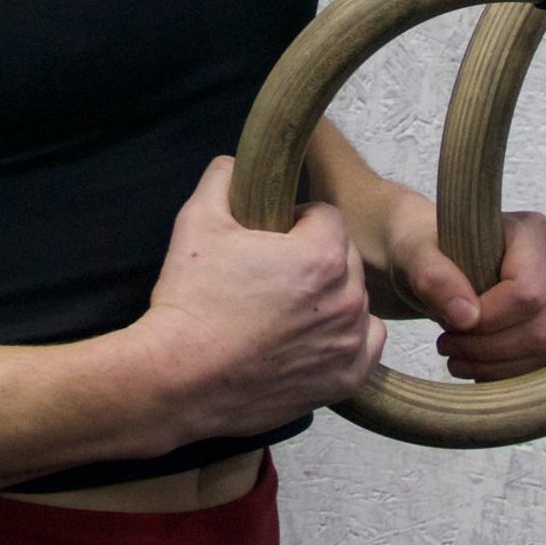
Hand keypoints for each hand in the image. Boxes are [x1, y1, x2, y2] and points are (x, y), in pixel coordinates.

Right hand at [137, 156, 387, 444]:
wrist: (179, 379)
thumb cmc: (191, 300)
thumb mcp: (198, 220)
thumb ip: (225, 177)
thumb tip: (238, 164)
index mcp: (320, 255)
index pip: (326, 217)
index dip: (296, 221)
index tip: (270, 238)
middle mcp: (344, 299)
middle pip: (346, 257)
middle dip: (316, 257)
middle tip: (274, 274)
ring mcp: (347, 343)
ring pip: (355, 299)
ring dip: (331, 296)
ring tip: (288, 307)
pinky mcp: (343, 380)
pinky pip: (366, 343)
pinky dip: (347, 336)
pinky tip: (314, 336)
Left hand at [375, 186, 545, 380]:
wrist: (441, 262)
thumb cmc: (430, 252)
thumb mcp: (415, 255)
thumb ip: (433, 276)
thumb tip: (466, 317)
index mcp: (534, 230)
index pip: (530, 293)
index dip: (490, 322)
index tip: (450, 327)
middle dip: (491, 350)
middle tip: (449, 347)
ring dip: (502, 368)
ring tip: (460, 359)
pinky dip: (516, 375)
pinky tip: (483, 367)